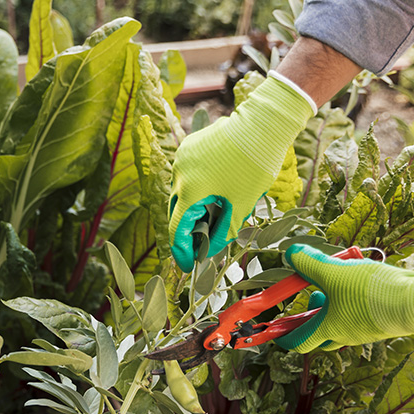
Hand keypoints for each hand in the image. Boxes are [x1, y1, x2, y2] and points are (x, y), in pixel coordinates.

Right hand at [169, 74, 313, 271]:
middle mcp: (179, 176)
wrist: (263, 122)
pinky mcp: (189, 147)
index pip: (176, 231)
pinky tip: (215, 189)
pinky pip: (186, 174)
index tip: (189, 266)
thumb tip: (211, 250)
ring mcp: (181, 159)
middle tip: (203, 245)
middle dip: (188, 230)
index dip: (181, 252)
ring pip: (181, 191)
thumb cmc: (255, 165)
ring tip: (213, 216)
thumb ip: (223, 231)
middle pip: (176, 211)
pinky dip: (196, 187)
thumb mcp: (242, 204)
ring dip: (193, 206)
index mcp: (190, 192)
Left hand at [276, 245, 413, 352]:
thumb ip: (309, 263)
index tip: (276, 330)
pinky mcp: (380, 323)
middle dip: (309, 318)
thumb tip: (291, 253)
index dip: (284, 336)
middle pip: (318, 336)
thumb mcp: (334, 272)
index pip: (298, 342)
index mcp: (328, 329)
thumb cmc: (372, 292)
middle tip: (314, 296)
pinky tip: (361, 284)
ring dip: (332, 308)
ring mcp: (365, 331)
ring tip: (337, 284)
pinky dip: (352, 304)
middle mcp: (345, 335)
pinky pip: (359, 318)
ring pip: (340, 326)